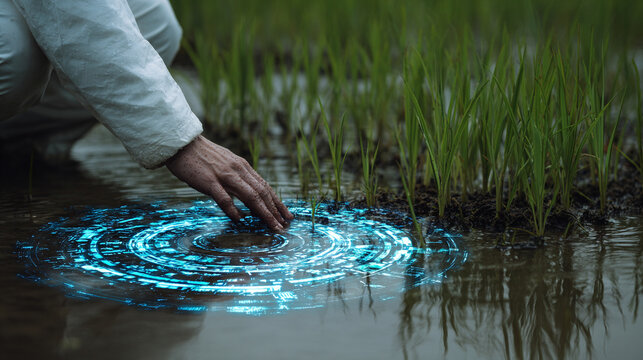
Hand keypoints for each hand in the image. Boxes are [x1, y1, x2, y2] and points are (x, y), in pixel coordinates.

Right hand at [165, 135, 293, 229]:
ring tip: (271, 226)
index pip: (265, 187)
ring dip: (263, 213)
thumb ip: (238, 177)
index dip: (277, 202)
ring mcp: (224, 176)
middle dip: (275, 211)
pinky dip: (233, 210)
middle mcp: (238, 170)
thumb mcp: (226, 163)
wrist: (182, 144)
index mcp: (242, 166)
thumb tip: (248, 194)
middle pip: (262, 193)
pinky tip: (240, 220)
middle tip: (283, 225)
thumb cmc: (203, 157)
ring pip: (250, 196)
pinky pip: (224, 198)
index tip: (286, 215)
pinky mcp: (209, 181)